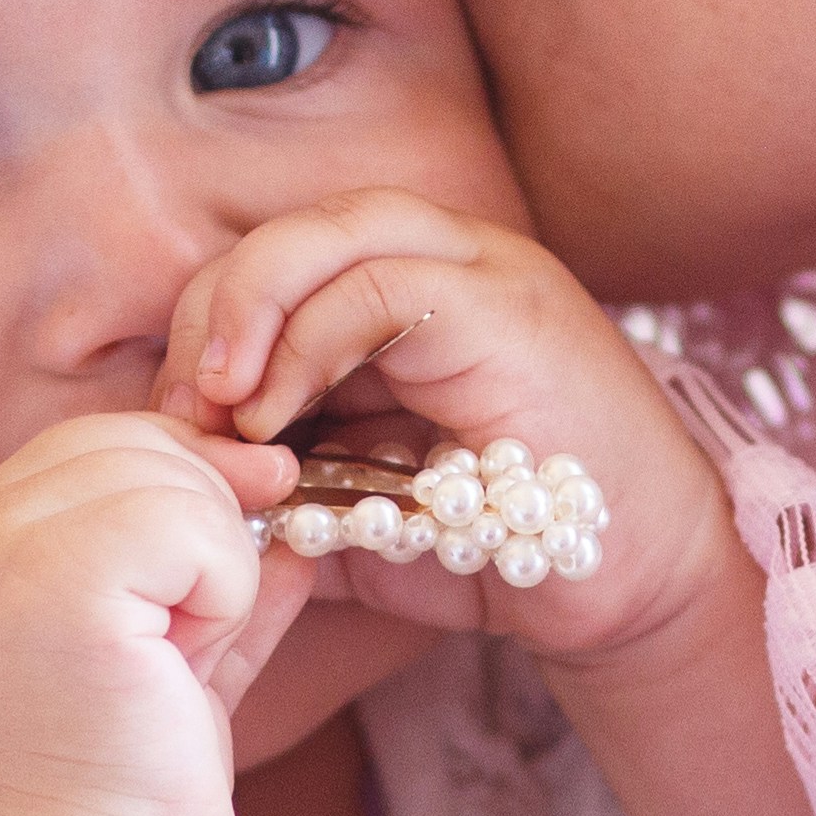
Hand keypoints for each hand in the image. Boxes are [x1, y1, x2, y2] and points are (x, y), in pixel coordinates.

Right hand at [0, 412, 304, 815]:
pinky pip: (194, 524)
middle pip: (134, 439)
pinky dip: (225, 591)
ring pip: (172, 474)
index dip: (185, 471)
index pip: (97, 442)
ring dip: (218, 564)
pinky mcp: (58, 581)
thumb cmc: (108, 807)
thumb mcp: (168, 663)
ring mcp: (5, 551)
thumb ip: (209, 577)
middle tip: (202, 627)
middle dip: (209, 515)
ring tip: (178, 660)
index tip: (247, 527)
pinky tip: (185, 665)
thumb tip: (283, 506)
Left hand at [158, 192, 758, 687]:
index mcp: (416, 292)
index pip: (285, 261)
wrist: (638, 586)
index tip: (177, 424)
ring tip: (218, 406)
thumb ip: (281, 485)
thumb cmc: (501, 553)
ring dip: (249, 313)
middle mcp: (453, 260)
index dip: (209, 326)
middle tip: (183, 412)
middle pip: (296, 230)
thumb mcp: (360, 517)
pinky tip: (274, 418)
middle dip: (214, 313)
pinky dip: (308, 342)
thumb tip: (184, 480)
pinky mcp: (510, 307)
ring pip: (333, 231)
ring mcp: (488, 271)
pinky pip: (382, 284)